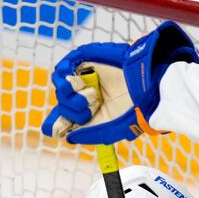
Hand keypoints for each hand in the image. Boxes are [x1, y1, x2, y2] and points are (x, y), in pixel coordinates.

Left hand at [40, 22, 197, 145]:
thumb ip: (88, 135)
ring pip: (61, 85)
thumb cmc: (131, 110)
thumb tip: (68, 137)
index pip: (67, 116)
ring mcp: (86, 77)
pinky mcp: (87, 59)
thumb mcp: (107, 130)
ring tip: (86, 97)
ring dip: (67, 94)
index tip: (54, 129)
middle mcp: (87, 94)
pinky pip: (65, 65)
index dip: (58, 122)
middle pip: (63, 102)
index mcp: (93, 110)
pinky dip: (65, 73)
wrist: (144, 87)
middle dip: (72, 108)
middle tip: (90, 108)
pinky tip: (75, 83)